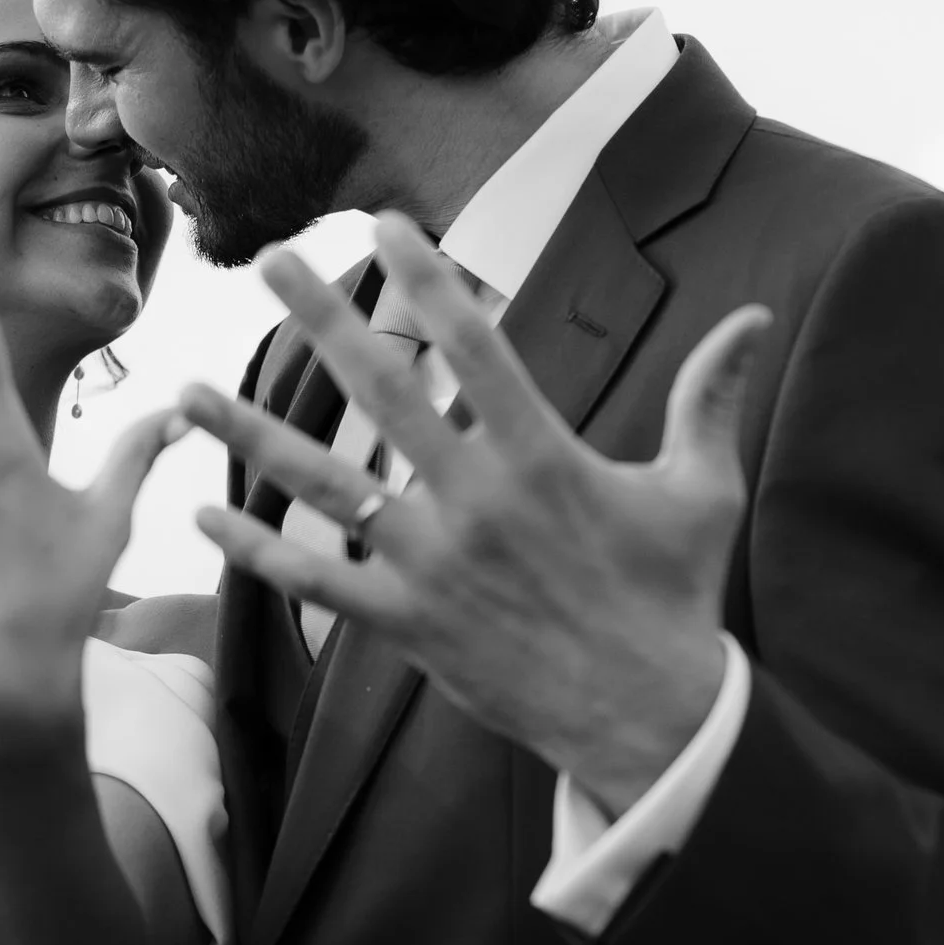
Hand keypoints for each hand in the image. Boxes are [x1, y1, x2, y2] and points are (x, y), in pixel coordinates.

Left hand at [181, 215, 767, 816]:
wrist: (650, 719)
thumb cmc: (675, 599)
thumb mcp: (702, 492)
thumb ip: (710, 397)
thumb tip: (757, 314)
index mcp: (544, 458)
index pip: (475, 346)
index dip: (428, 281)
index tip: (385, 226)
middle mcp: (477, 502)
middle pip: (382, 392)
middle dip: (322, 317)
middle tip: (270, 258)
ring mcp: (434, 565)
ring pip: (324, 486)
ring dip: (251, 435)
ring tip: (185, 390)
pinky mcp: (408, 624)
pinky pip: (317, 582)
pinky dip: (257, 552)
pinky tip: (201, 519)